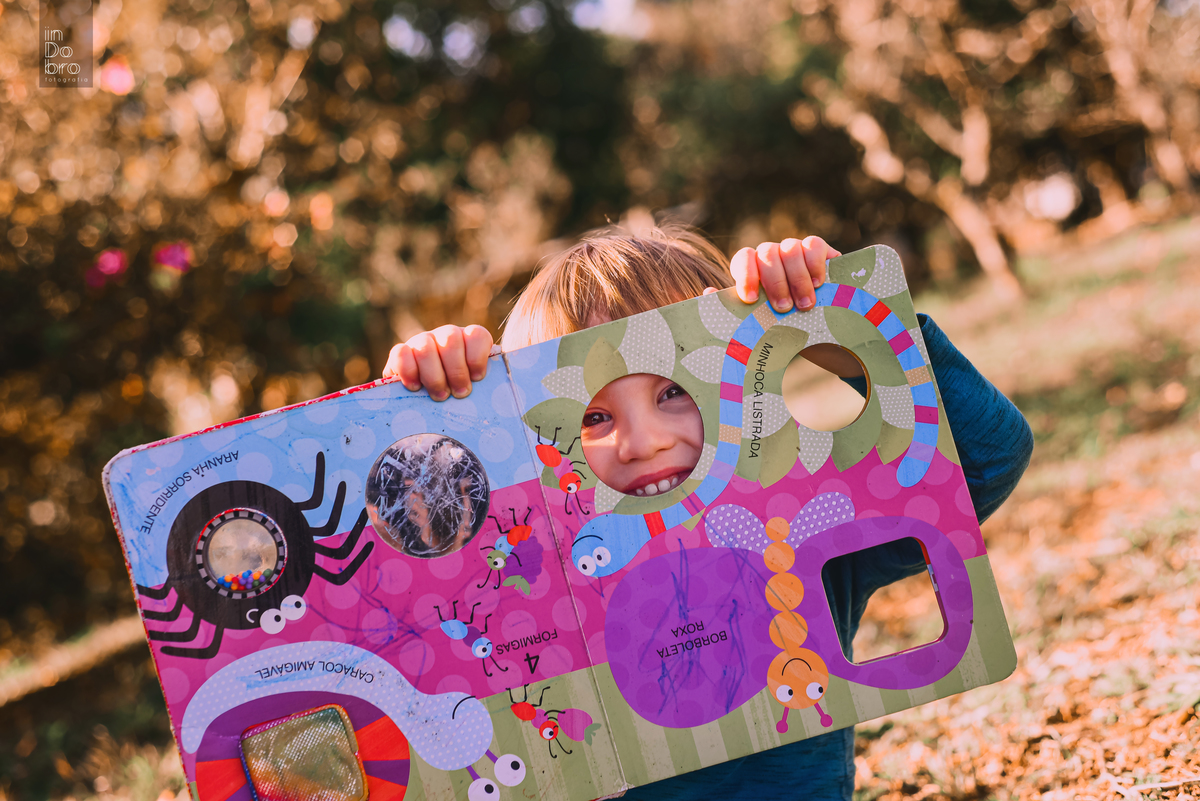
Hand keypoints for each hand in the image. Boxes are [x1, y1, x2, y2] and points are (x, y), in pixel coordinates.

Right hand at [382, 324, 492, 400]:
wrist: (429, 395)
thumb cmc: (459, 392)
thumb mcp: (474, 384)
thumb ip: (482, 382)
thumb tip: (485, 391)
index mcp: (469, 338)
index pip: (476, 335)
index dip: (477, 357)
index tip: (477, 378)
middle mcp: (446, 335)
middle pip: (450, 340)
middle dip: (456, 371)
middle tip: (459, 393)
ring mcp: (422, 341)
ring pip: (425, 349)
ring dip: (434, 377)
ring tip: (440, 396)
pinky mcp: (401, 352)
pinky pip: (400, 353)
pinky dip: (408, 372)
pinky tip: (416, 387)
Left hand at [719, 236, 841, 312]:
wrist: (812, 321)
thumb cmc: (777, 320)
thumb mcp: (755, 318)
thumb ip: (732, 307)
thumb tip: (708, 291)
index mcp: (751, 267)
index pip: (743, 258)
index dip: (745, 275)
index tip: (749, 299)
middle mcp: (771, 254)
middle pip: (767, 254)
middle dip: (775, 283)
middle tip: (783, 308)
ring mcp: (793, 249)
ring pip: (791, 249)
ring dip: (798, 278)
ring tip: (805, 304)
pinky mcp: (817, 249)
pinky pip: (814, 245)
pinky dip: (816, 263)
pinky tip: (818, 284)